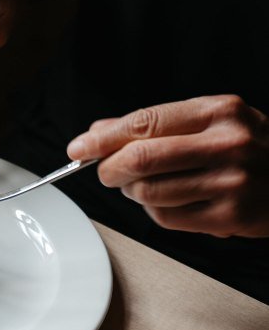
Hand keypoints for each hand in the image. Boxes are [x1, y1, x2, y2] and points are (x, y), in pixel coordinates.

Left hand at [67, 95, 268, 237]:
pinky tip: (173, 202)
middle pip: (140, 159)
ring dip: (134, 192)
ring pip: (148, 192)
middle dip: (109, 169)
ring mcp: (232, 181)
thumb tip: (97, 131)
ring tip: (146, 186)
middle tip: (105, 174)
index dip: (102, 138)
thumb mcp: (211, 122)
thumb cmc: (251, 149)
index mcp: (218, 111)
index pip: (144, 122)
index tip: (78, 147)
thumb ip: (154, 125)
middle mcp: (228, 143)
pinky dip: (156, 211)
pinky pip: (166, 218)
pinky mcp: (231, 216)